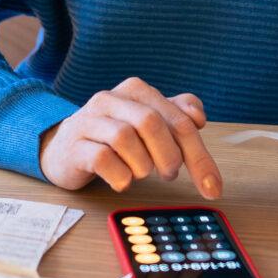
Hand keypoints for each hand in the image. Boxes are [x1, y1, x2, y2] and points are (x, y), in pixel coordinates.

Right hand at [38, 77, 222, 198]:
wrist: (64, 149)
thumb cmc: (113, 138)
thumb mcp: (147, 123)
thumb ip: (176, 116)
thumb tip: (198, 117)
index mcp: (136, 90)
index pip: (179, 118)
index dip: (200, 154)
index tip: (213, 187)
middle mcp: (111, 99)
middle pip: (152, 123)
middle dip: (169, 156)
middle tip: (169, 175)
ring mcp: (89, 121)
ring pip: (125, 138)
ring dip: (142, 166)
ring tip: (141, 174)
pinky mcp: (74, 146)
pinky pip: (102, 159)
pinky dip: (119, 175)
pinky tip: (122, 181)